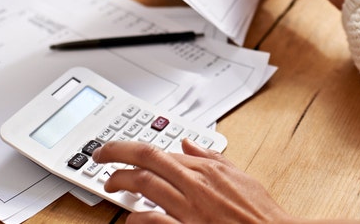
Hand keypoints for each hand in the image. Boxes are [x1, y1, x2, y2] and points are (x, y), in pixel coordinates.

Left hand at [93, 139, 292, 223]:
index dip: (131, 148)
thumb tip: (188, 144)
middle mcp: (195, 184)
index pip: (160, 150)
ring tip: (111, 185)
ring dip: (122, 182)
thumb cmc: (259, 212)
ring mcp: (190, 208)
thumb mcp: (239, 175)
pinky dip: (137, 217)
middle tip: (100, 157)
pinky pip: (155, 220)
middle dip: (116, 154)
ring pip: (145, 184)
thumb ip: (211, 158)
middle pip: (146, 159)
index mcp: (206, 169)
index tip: (116, 150)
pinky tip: (130, 217)